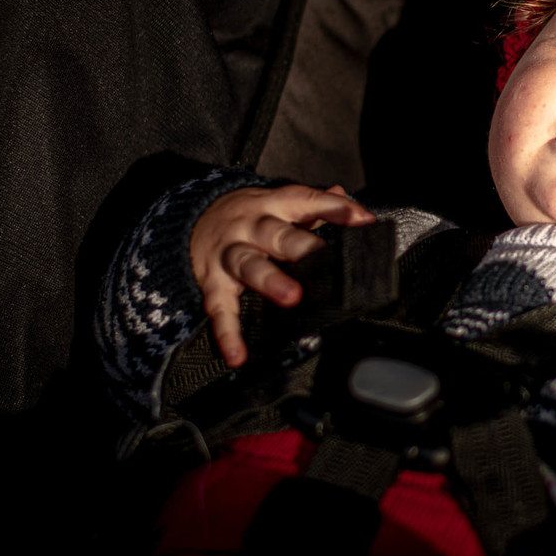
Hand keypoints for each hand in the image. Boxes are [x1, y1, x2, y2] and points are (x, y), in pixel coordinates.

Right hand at [189, 184, 373, 366]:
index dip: (333, 208)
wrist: (193, 221)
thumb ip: (314, 206)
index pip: (305, 201)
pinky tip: (239, 354)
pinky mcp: (213, 285)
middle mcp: (250, 227)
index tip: (361, 218)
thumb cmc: (251, 217)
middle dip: (299, 246)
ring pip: (248, 265)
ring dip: (269, 280)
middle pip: (275, 234)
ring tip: (291, 297)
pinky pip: (220, 310)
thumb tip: (348, 201)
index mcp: (274, 205)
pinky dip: (228, 333)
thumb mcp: (279, 203)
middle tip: (322, 256)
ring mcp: (229, 255)